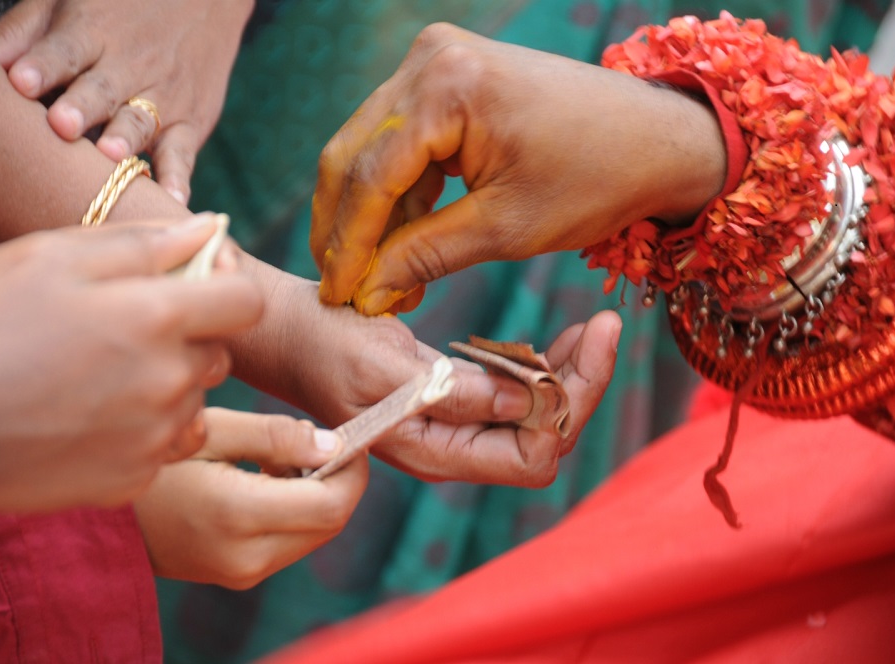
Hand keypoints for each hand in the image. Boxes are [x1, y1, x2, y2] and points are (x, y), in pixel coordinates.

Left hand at [0, 0, 254, 203]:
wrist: (203, 3)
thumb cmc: (119, 10)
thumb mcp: (67, 3)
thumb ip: (24, 33)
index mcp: (93, 32)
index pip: (66, 49)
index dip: (44, 64)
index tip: (20, 81)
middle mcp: (129, 66)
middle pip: (103, 88)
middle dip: (83, 106)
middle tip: (61, 124)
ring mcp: (163, 98)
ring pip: (141, 120)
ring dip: (126, 139)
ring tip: (111, 155)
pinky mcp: (189, 126)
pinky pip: (183, 154)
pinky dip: (179, 178)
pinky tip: (173, 199)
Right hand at [0, 218, 262, 527]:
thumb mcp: (48, 258)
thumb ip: (142, 243)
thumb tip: (208, 230)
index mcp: (155, 317)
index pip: (247, 301)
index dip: (227, 286)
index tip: (196, 284)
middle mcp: (169, 381)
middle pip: (220, 353)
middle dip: (190, 336)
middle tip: (124, 330)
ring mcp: (154, 438)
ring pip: (194, 401)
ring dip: (167, 384)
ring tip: (98, 376)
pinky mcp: (132, 480)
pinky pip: (164, 447)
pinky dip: (142, 430)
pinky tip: (87, 416)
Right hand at [134, 407, 366, 589]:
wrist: (101, 517)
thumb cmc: (154, 460)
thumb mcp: (211, 430)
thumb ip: (276, 435)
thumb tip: (335, 444)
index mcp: (237, 513)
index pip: (331, 504)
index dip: (354, 468)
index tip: (354, 436)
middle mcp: (246, 556)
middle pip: (330, 523)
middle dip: (341, 480)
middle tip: (324, 440)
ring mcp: (242, 573)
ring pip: (315, 535)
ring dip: (321, 495)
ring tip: (288, 457)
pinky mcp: (239, 576)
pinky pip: (291, 543)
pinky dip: (298, 511)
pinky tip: (272, 479)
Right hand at [228, 259, 619, 486]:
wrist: (290, 328)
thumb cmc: (324, 344)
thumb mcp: (385, 367)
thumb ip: (453, 393)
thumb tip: (529, 404)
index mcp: (438, 451)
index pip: (533, 456)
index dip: (567, 409)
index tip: (583, 345)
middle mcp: (455, 447)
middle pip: (548, 438)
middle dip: (582, 387)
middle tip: (604, 326)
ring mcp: (457, 425)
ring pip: (539, 418)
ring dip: (570, 376)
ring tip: (590, 328)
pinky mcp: (456, 397)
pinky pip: (516, 396)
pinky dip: (542, 367)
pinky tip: (553, 338)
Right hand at [310, 22, 726, 314]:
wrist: (656, 139)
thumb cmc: (596, 178)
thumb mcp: (505, 229)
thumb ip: (424, 256)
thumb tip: (365, 291)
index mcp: (448, 86)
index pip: (369, 175)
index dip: (346, 244)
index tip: (336, 295)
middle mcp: (432, 59)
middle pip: (356, 153)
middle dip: (345, 228)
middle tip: (343, 287)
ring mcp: (438, 61)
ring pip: (372, 149)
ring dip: (370, 215)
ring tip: (377, 279)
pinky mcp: (449, 77)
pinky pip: (403, 141)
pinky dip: (399, 193)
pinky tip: (400, 244)